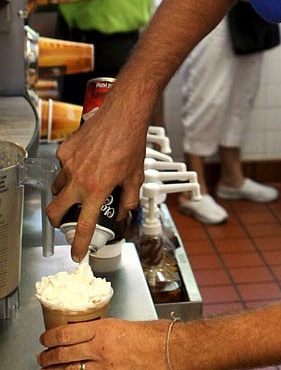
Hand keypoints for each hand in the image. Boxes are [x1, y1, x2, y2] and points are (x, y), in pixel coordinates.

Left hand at [37, 318, 171, 369]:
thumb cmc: (156, 334)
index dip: (50, 338)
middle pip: (64, 353)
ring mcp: (106, 368)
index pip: (66, 334)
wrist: (174, 350)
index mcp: (105, 328)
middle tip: (41, 356)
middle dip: (48, 356)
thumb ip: (104, 331)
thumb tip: (87, 337)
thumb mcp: (125, 324)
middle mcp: (102, 348)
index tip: (44, 339)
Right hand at [46, 103, 146, 260]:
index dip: (80, 244)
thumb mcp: (136, 176)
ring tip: (80, 190)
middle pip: (56, 210)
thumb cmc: (131, 142)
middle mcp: (79, 179)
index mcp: (97, 189)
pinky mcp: (64, 151)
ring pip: (57, 188)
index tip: (78, 254)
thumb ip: (129, 199)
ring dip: (65, 194)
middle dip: (58, 221)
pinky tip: (85, 165)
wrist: (122, 116)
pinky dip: (70, 171)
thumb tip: (124, 212)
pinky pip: (62, 168)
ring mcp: (69, 164)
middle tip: (66, 223)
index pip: (85, 226)